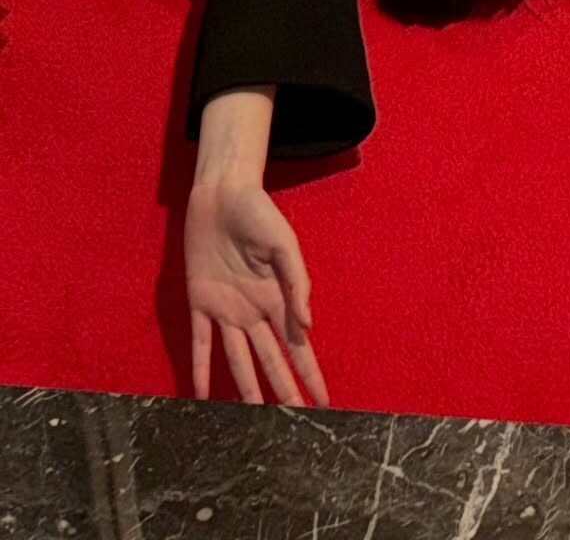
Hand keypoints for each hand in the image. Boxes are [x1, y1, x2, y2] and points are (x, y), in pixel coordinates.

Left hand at [185, 181, 327, 406]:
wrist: (222, 195)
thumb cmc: (259, 213)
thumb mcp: (285, 244)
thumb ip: (297, 283)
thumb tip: (307, 326)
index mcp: (278, 297)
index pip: (298, 346)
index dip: (310, 375)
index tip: (323, 403)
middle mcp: (254, 311)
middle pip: (271, 359)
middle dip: (283, 390)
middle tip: (294, 422)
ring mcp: (226, 309)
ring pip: (237, 359)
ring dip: (245, 388)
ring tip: (252, 419)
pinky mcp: (199, 302)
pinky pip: (200, 343)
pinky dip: (200, 369)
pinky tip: (201, 395)